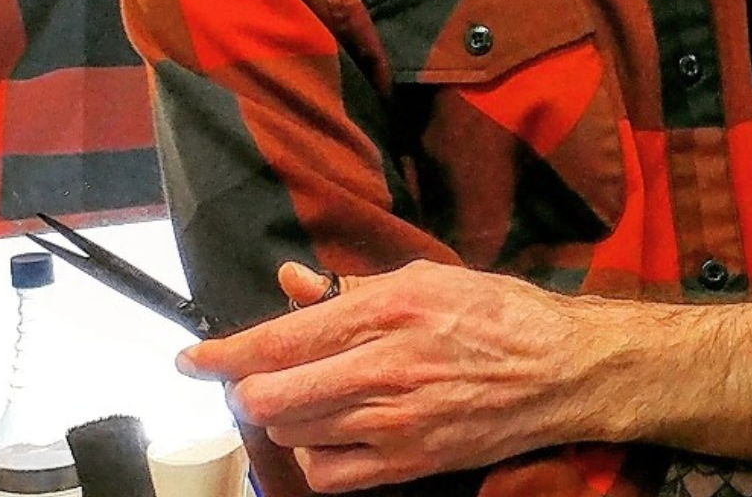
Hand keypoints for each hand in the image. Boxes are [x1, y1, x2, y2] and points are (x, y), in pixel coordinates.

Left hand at [176, 259, 613, 490]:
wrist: (559, 369)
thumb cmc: (497, 313)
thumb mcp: (424, 277)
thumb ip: (351, 285)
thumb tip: (292, 282)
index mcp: (387, 309)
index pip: (279, 340)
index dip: (222, 354)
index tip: (193, 358)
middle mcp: (383, 368)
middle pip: (272, 398)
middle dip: (248, 389)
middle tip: (257, 375)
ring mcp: (394, 423)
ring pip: (295, 436)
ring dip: (284, 419)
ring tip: (305, 396)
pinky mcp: (407, 464)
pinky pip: (329, 475)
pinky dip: (315, 456)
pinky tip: (331, 432)